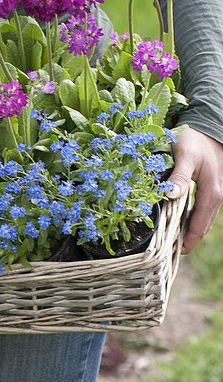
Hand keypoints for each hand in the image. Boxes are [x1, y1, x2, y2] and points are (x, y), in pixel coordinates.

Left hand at [167, 126, 222, 252]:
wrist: (209, 129)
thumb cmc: (196, 141)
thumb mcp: (185, 154)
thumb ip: (179, 175)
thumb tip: (170, 195)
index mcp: (212, 194)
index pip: (199, 227)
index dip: (186, 243)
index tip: (170, 252)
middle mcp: (217, 198)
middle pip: (202, 227)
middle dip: (185, 240)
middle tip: (164, 249)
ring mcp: (215, 195)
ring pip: (202, 220)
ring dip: (187, 230)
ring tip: (167, 238)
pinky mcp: (210, 190)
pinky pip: (201, 210)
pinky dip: (190, 218)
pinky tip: (176, 219)